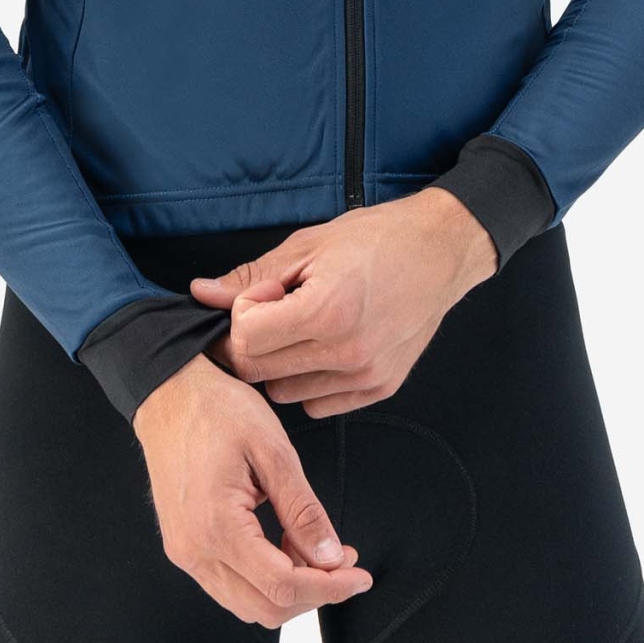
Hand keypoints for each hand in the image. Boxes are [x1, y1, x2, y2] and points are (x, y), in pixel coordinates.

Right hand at [130, 354, 375, 626]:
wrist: (168, 393)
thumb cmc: (218, 410)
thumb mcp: (272, 450)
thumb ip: (303, 510)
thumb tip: (331, 558)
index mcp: (217, 526)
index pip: (283, 585)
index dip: (330, 588)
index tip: (361, 575)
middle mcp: (194, 551)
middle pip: (266, 607)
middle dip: (314, 592)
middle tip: (343, 558)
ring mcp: (185, 553)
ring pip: (247, 604)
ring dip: (291, 588)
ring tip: (317, 549)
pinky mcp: (184, 547)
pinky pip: (230, 585)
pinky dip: (265, 579)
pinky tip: (286, 544)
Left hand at [186, 187, 498, 417]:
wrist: (441, 250)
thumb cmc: (378, 238)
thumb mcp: (308, 244)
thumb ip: (251, 276)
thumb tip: (202, 294)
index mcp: (326, 312)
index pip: (246, 341)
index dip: (243, 314)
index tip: (265, 293)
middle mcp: (347, 353)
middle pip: (259, 372)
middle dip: (253, 340)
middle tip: (277, 308)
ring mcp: (365, 376)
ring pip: (284, 393)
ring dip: (280, 364)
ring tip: (305, 326)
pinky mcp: (380, 388)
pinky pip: (318, 403)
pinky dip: (311, 380)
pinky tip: (327, 345)